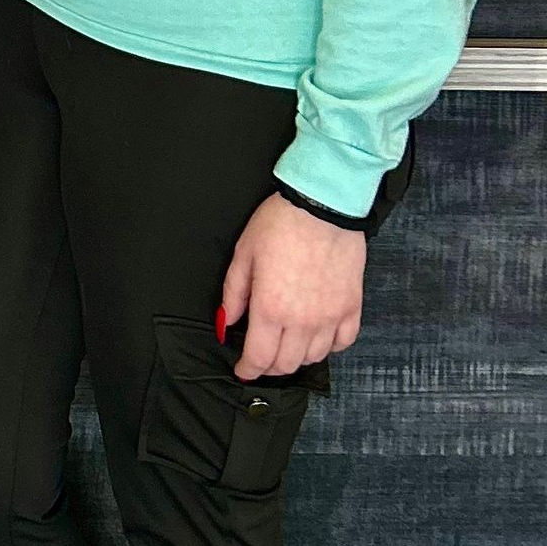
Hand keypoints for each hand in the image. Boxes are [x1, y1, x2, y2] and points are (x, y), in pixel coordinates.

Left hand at [220, 192, 364, 377]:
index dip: (248, 369)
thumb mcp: (244, 254)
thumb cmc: (280, 225)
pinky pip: (342, 343)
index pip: (259, 357)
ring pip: (314, 358)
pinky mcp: (351, 309)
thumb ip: (234, 293)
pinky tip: (316, 337)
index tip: (242, 370)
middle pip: (286, 364)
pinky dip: (328, 347)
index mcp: (270, 308)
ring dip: (297, 358)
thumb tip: (227, 321)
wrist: (322, 207)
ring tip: (285, 345)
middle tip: (260, 358)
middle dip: (269, 367)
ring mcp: (330, 317)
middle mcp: (302, 321)